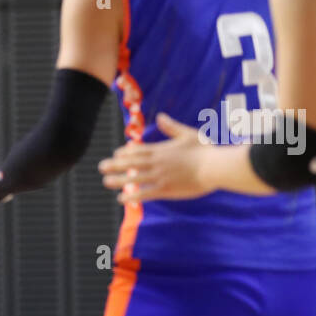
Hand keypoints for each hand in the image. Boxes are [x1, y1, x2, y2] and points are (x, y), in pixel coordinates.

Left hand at [98, 113, 213, 202]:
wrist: (215, 166)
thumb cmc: (205, 150)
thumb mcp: (187, 134)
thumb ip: (172, 127)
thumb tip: (161, 117)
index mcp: (162, 150)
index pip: (138, 150)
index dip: (125, 153)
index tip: (116, 154)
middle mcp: (157, 163)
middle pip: (131, 163)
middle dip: (115, 165)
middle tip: (101, 167)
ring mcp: (160, 176)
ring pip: (134, 178)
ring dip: (118, 180)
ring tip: (105, 181)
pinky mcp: (165, 189)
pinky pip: (144, 193)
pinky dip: (132, 196)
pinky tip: (121, 199)